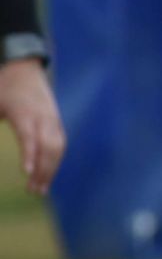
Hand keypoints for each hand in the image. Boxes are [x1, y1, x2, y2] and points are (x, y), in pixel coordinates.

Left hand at [0, 59, 65, 193]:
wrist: (24, 67)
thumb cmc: (3, 87)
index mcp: (24, 111)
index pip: (30, 136)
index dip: (30, 154)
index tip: (27, 173)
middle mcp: (43, 116)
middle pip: (50, 145)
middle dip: (44, 170)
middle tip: (33, 191)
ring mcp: (52, 118)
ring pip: (58, 147)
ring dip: (51, 169)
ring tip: (40, 189)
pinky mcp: (56, 121)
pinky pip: (60, 143)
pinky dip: (55, 161)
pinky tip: (47, 175)